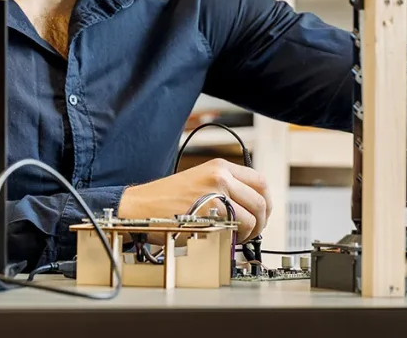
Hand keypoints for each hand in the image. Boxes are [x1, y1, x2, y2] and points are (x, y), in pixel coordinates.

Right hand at [117, 159, 269, 241]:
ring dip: (249, 232)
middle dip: (261, 221)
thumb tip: (249, 206)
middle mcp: (221, 176)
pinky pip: (237, 228)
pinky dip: (236, 238)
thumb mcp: (199, 181)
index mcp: (219, 167)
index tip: (262, 214)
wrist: (140, 207)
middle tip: (251, 231)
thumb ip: (225, 188)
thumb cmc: (164, 199)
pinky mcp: (210, 213)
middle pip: (261, 200)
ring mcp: (216, 194)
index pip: (260, 182)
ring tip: (236, 237)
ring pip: (252, 217)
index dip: (266, 202)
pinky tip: (226, 240)